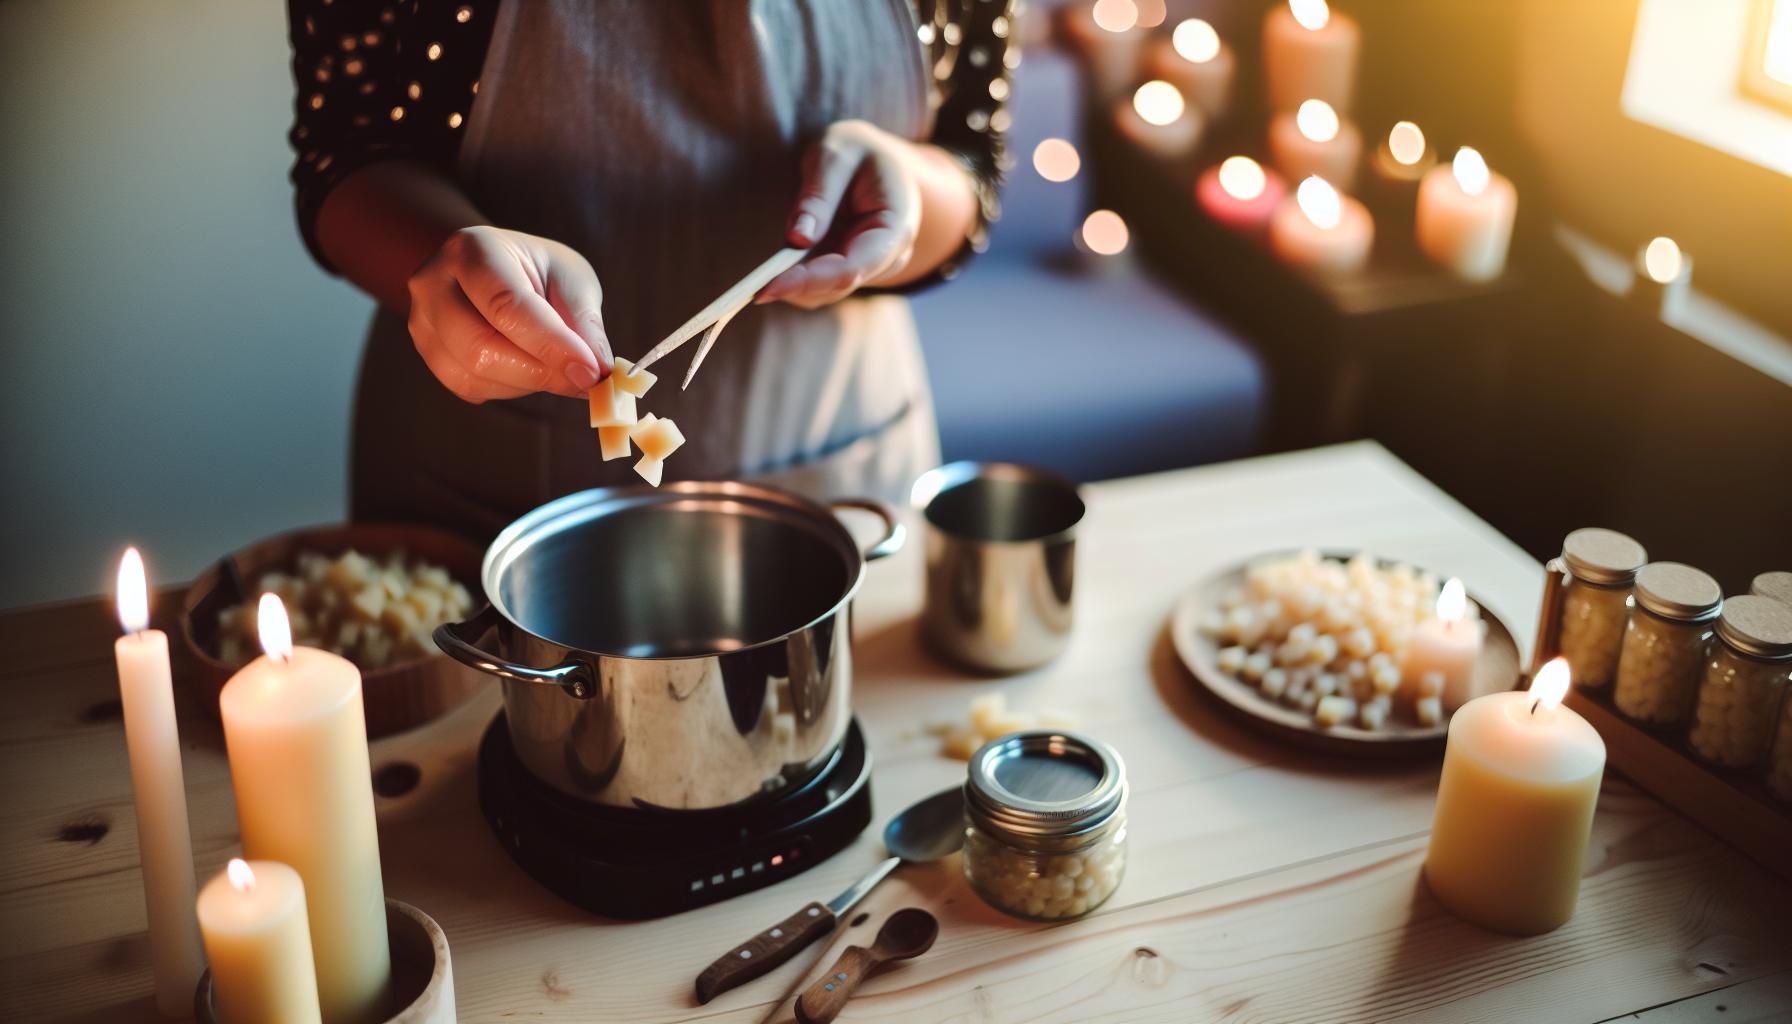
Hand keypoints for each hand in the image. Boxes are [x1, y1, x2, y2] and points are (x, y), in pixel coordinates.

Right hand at [406, 226, 611, 402]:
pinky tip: (528, 368)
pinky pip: (469, 388)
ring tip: (556, 364)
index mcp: (473, 250)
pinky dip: (509, 388)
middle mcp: (435, 283)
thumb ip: (584, 324)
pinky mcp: (428, 353)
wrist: (494, 269)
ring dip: (527, 382)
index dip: (550, 345)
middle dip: (541, 372)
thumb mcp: (571, 281)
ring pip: (474, 374)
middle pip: (480, 347)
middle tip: (584, 379)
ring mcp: (423, 320)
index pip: (506, 306)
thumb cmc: (538, 272)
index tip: (590, 372)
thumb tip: (598, 372)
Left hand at [757, 120, 923, 309]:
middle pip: (838, 285)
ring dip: (790, 284)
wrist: (875, 159)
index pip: (854, 266)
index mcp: (896, 226)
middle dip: (794, 285)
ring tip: (759, 275)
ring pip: (826, 291)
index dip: (812, 279)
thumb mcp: (836, 156)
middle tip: (750, 287)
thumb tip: (797, 239)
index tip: (769, 285)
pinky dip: (793, 279)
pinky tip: (773, 268)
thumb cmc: (857, 151)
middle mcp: (888, 255)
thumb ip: (819, 195)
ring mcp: (870, 267)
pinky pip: (818, 285)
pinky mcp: (848, 270)